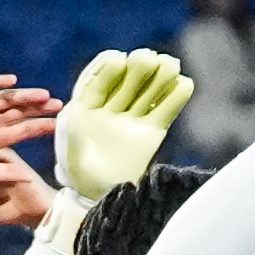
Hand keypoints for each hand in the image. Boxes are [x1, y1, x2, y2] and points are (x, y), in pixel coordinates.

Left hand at [45, 47, 191, 208]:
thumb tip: (72, 110)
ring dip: (160, 77)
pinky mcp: (151, 131)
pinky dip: (176, 97)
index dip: (107, 70)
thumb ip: (74, 130)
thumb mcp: (70, 148)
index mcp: (86, 107)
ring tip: (169, 64)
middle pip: (126, 83)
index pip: (98, 82)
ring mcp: (132, 118)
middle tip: (146, 58)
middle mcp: (110, 108)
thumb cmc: (78, 172)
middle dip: (137, 69)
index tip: (117, 59)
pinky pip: (166, 110)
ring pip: (148, 92)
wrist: (99, 195)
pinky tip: (184, 83)